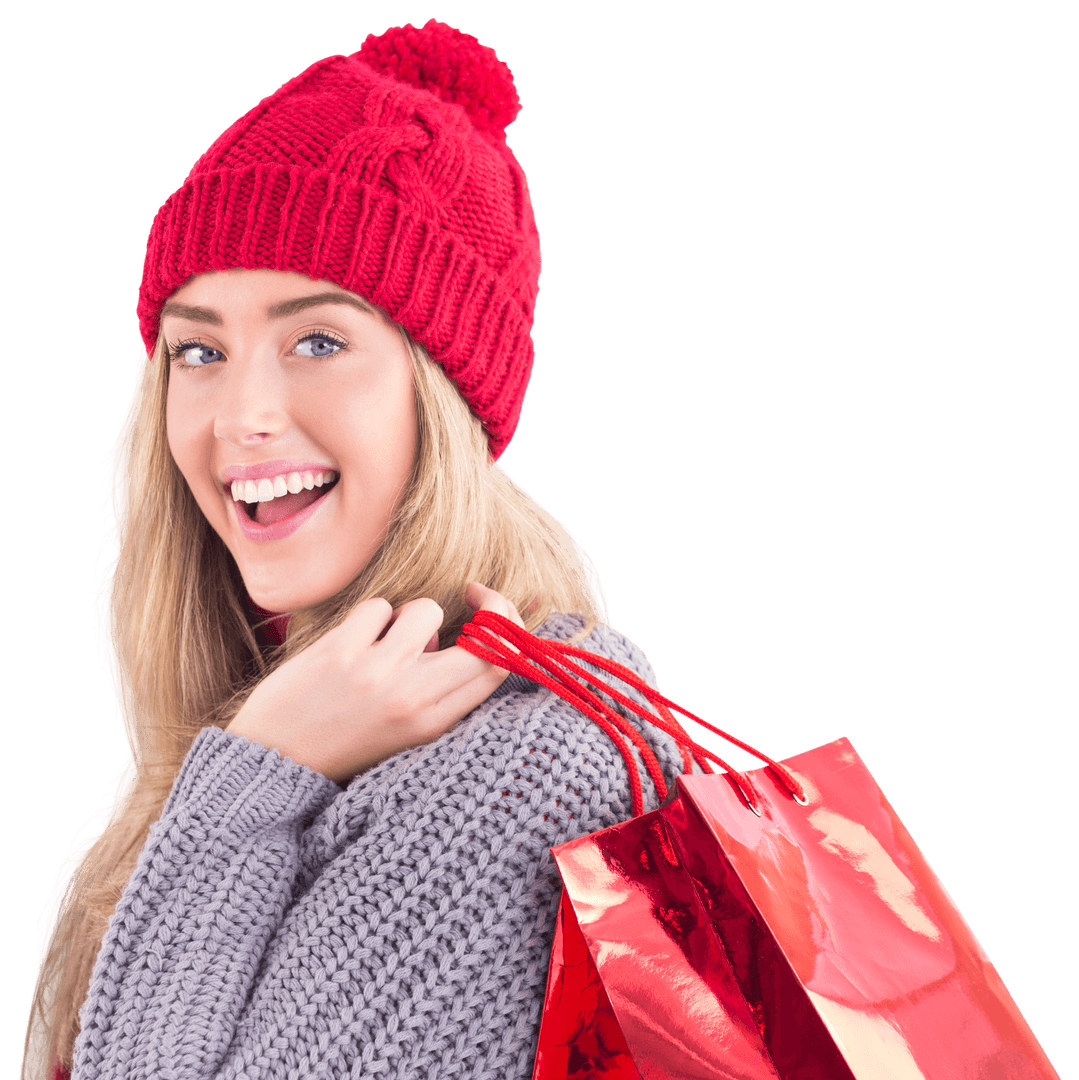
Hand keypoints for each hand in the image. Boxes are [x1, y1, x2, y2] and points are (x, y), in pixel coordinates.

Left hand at [225, 583, 524, 784]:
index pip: (499, 667)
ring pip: (425, 610)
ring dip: (409, 616)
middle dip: (491, 605)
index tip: (492, 613)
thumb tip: (456, 633)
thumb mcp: (406, 730)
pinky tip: (352, 642)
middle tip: (473, 594)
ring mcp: (376, 674)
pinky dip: (369, 617)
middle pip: (484, 641)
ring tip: (384, 641)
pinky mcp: (340, 652)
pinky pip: (378, 606)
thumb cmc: (343, 741)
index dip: (507, 629)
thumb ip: (439, 690)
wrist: (272, 764)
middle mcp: (412, 699)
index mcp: (434, 723)